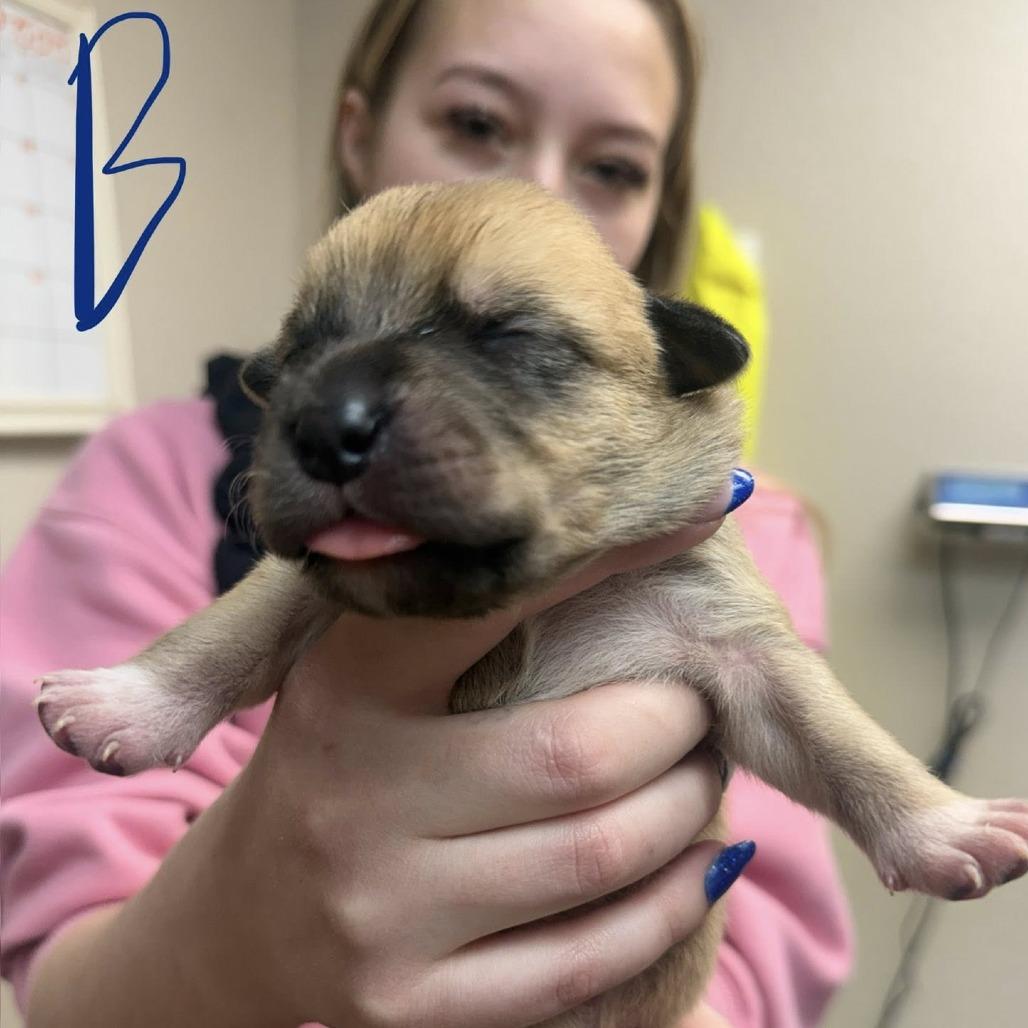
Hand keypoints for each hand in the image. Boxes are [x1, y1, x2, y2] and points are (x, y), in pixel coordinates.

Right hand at [208, 483, 738, 1026]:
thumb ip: (451, 615)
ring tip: (703, 774)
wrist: (245, 912)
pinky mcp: (410, 1005)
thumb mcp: (359, 673)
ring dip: (687, 808)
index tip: (679, 532)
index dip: (602, 567)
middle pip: (577, 756)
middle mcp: (352, 801)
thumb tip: (617, 538)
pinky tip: (698, 866)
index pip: (491, 610)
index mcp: (344, 691)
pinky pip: (586, 962)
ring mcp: (378, 916)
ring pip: (597, 858)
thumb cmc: (338, 760)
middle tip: (698, 704)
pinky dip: (669, 905)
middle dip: (675, 724)